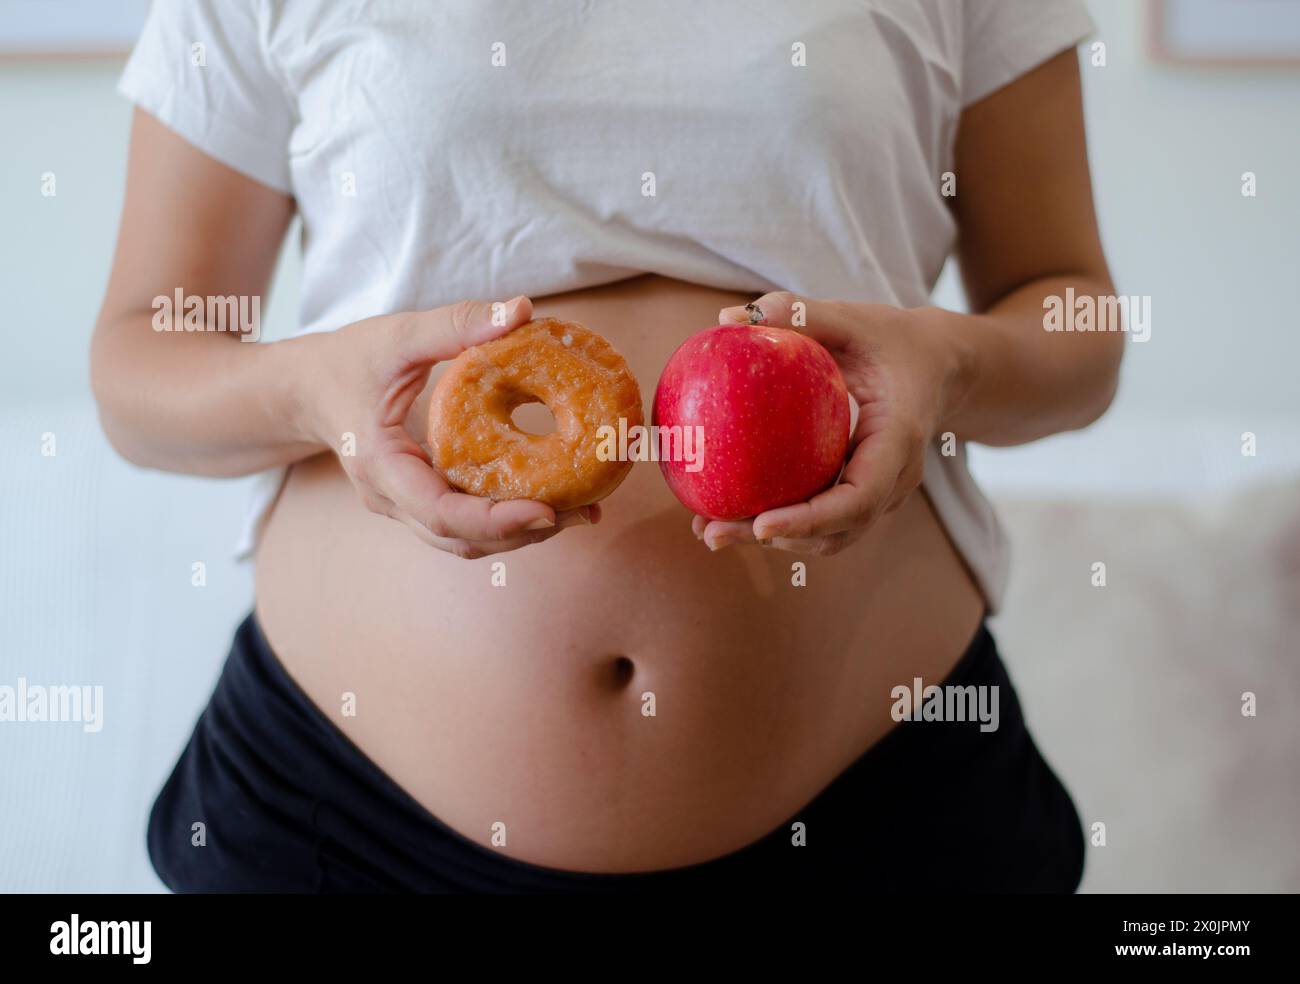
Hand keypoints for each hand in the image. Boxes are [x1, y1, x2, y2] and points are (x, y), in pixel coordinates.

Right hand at [300, 296, 597, 558]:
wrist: (303, 389)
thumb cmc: (345, 360)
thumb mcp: (396, 335)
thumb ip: (456, 323)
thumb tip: (522, 310)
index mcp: (382, 466)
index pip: (440, 512)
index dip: (495, 520)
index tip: (546, 510)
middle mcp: (392, 499)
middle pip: (461, 539)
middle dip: (523, 534)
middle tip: (584, 512)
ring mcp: (404, 506)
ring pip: (465, 540)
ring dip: (521, 534)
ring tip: (580, 512)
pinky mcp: (420, 500)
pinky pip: (465, 524)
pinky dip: (506, 520)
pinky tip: (550, 501)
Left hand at [694, 292, 965, 555]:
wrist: (942, 366)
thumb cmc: (895, 340)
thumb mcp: (853, 319)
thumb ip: (797, 314)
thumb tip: (727, 319)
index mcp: (898, 439)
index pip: (858, 498)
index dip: (810, 519)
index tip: (762, 525)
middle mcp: (894, 478)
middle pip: (837, 531)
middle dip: (776, 539)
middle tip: (713, 532)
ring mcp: (882, 493)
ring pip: (831, 536)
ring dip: (774, 540)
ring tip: (711, 529)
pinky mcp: (864, 494)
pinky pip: (824, 520)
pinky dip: (783, 522)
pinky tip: (732, 509)